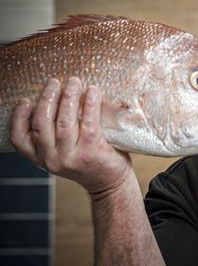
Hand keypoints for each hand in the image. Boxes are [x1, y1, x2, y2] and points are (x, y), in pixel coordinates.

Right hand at [10, 77, 132, 195]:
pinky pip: (88, 122)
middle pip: (42, 123)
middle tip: (55, 82)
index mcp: (40, 158)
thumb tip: (54, 99)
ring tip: (74, 82)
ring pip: (64, 121)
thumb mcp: (61, 153)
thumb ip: (52, 136)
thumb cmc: (86, 162)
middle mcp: (51, 159)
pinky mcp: (91, 151)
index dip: (19, 117)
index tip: (26, 100)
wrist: (109, 183)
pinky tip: (92, 91)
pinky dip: (90, 104)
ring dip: (68, 97)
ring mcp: (71, 156)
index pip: (18, 138)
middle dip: (48, 98)